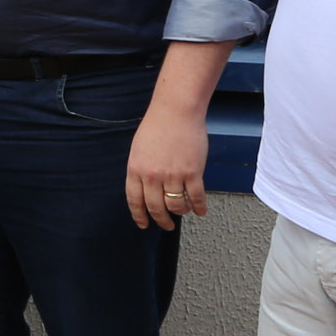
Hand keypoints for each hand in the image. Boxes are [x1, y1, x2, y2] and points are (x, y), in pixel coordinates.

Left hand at [125, 106, 208, 230]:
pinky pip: (196, 197)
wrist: (176, 111)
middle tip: (167, 225)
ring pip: (176, 205)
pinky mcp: (192, 173)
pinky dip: (198, 207)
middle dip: (162, 220)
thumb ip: (141, 169)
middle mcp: (152, 176)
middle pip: (155, 207)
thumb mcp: (139, 149)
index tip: (144, 224)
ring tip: (183, 211)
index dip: (140, 215)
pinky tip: (200, 211)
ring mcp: (173, 175)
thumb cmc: (158, 125)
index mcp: (136, 169)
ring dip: (180, 212)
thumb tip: (146, 188)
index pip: (135, 200)